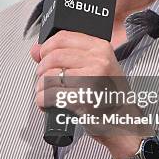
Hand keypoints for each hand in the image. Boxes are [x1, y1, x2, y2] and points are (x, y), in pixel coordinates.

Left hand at [30, 30, 145, 146]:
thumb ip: (64, 55)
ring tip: (47, 93)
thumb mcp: (94, 67)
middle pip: (53, 57)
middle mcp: (98, 61)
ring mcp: (91, 80)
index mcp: (100, 48)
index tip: (43, 57)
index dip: (47, 47)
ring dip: (41, 87)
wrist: (123, 121)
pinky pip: (50, 95)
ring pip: (49, 76)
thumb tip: (35, 49)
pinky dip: (42, 101)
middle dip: (42, 69)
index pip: (63, 37)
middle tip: (45, 79)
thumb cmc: (108, 95)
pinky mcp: (82, 100)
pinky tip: (47, 104)